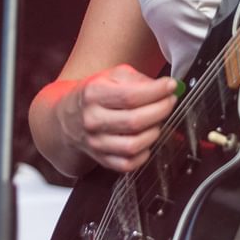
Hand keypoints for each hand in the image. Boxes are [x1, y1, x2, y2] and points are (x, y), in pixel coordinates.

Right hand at [58, 64, 177, 171]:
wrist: (68, 119)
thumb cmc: (95, 95)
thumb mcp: (111, 76)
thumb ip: (137, 78)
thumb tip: (163, 87)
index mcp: (93, 94)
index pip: (130, 96)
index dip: (156, 92)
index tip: (171, 86)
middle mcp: (92, 120)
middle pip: (134, 121)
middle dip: (161, 110)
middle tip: (170, 101)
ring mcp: (96, 143)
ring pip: (133, 145)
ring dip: (154, 132)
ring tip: (157, 120)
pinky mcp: (101, 159)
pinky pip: (129, 163)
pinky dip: (144, 153)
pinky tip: (146, 139)